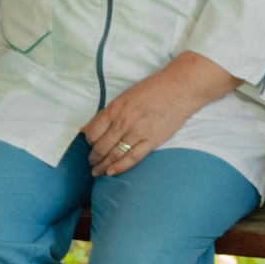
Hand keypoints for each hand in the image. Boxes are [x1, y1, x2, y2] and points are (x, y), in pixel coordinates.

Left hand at [80, 51, 240, 176]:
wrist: (179, 90)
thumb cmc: (151, 90)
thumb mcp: (124, 97)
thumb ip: (105, 114)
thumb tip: (85, 129)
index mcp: (115, 109)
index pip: (92, 132)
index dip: (88, 142)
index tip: (88, 146)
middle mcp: (123, 122)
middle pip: (101, 146)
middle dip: (93, 158)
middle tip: (90, 164)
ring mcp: (137, 133)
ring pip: (114, 155)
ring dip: (103, 166)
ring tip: (97, 172)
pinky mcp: (152, 141)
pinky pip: (133, 158)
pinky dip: (120, 167)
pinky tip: (111, 173)